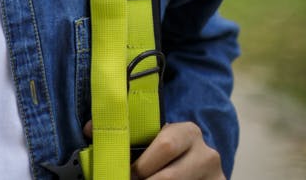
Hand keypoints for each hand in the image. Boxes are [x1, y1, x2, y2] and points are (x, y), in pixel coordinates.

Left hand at [82, 121, 223, 179]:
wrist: (196, 162)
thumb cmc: (165, 149)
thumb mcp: (150, 137)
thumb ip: (125, 133)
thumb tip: (90, 130)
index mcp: (187, 132)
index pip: (165, 145)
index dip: (142, 164)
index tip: (126, 173)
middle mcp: (206, 154)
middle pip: (169, 176)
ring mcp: (215, 175)